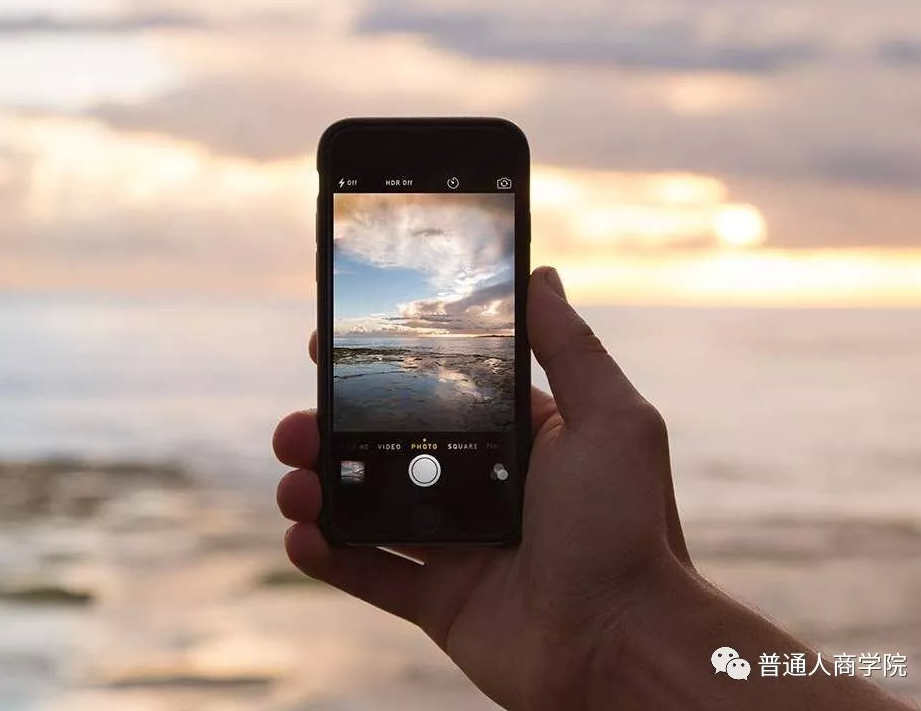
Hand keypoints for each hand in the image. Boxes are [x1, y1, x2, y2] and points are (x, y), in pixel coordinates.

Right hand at [272, 266, 691, 708]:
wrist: (625, 645)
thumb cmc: (627, 527)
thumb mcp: (611, 419)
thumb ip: (569, 347)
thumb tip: (540, 275)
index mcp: (518, 441)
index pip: (436, 392)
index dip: (382, 371)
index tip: (329, 347)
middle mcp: (484, 487)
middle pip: (388, 449)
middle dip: (333, 432)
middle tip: (296, 425)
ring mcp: (459, 545)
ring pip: (368, 508)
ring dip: (319, 490)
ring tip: (293, 482)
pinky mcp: (440, 601)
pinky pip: (370, 574)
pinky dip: (329, 556)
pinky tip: (301, 536)